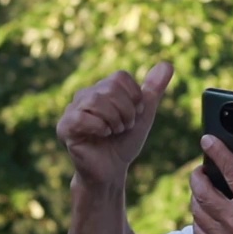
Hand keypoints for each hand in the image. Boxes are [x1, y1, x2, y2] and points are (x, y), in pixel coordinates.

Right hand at [57, 62, 173, 187]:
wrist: (112, 170)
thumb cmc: (125, 142)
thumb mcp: (143, 114)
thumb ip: (153, 89)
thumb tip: (167, 64)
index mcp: (102, 89)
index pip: (121, 77)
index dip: (134, 97)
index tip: (134, 115)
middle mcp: (84, 95)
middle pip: (110, 88)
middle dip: (126, 112)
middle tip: (123, 127)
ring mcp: (72, 110)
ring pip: (97, 101)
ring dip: (114, 120)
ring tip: (114, 132)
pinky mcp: (65, 127)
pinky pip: (83, 117)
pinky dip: (100, 128)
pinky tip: (101, 136)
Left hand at [190, 139, 232, 233]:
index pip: (231, 171)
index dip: (217, 152)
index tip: (207, 139)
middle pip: (203, 191)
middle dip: (198, 175)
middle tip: (202, 169)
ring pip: (197, 211)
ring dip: (196, 196)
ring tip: (203, 189)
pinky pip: (198, 232)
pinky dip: (198, 219)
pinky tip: (205, 212)